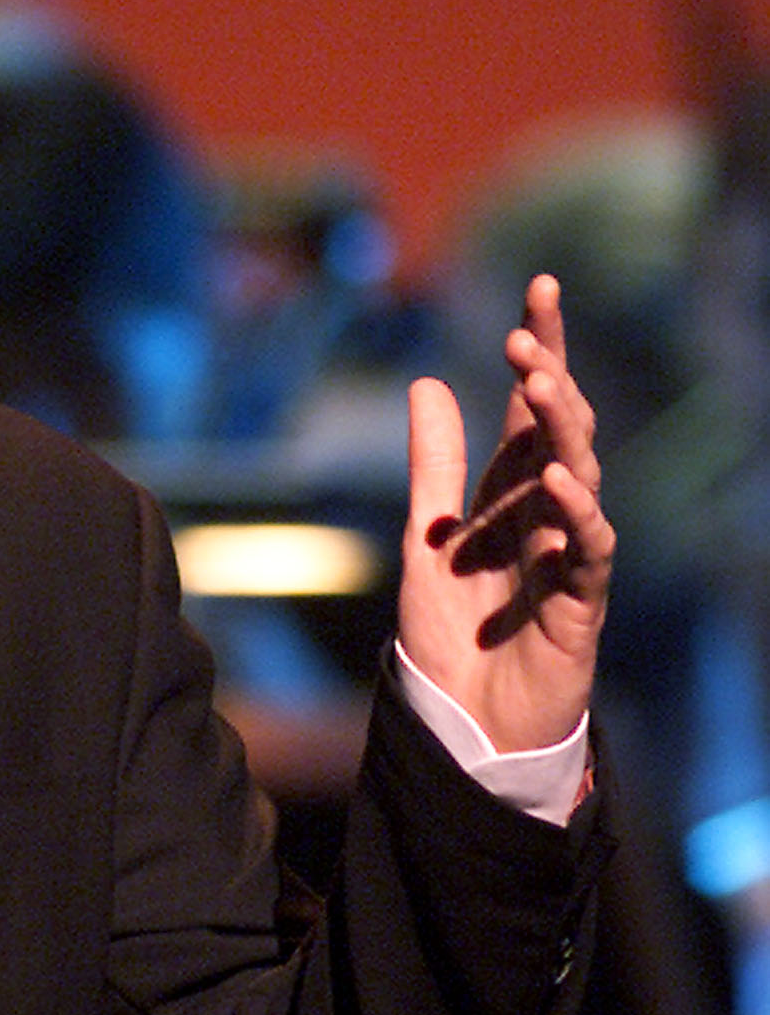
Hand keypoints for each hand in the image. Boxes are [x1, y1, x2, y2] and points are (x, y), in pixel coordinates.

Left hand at [396, 273, 612, 754]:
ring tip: (538, 384)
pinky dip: (577, 511)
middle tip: (525, 334)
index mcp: (512, 494)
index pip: (531, 409)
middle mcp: (548, 515)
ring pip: (581, 477)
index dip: (541, 351)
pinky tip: (560, 478)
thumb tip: (426, 384)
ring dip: (561, 431)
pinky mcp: (580, 603)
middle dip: (548, 380)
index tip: (540, 288)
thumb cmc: (452, 637)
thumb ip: (433, 467)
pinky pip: (588, 548)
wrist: (462, 726)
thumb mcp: (426, 541)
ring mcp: (569, 555)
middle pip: (560, 431)